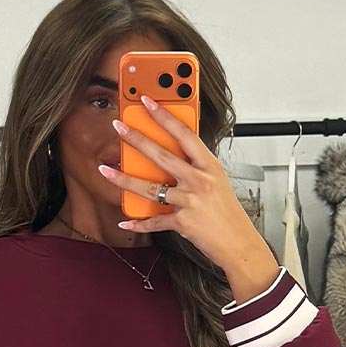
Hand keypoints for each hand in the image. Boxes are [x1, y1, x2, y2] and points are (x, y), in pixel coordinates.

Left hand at [100, 94, 276, 293]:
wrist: (239, 244)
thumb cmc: (228, 215)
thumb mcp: (218, 182)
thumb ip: (196, 168)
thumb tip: (171, 156)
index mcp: (209, 166)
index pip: (184, 134)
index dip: (164, 116)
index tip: (147, 102)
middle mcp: (199, 181)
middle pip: (162, 155)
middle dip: (137, 139)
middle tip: (119, 128)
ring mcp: (190, 201)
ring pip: (150, 188)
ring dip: (124, 180)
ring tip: (106, 171)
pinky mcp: (183, 223)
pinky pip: (155, 221)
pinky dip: (139, 224)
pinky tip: (125, 221)